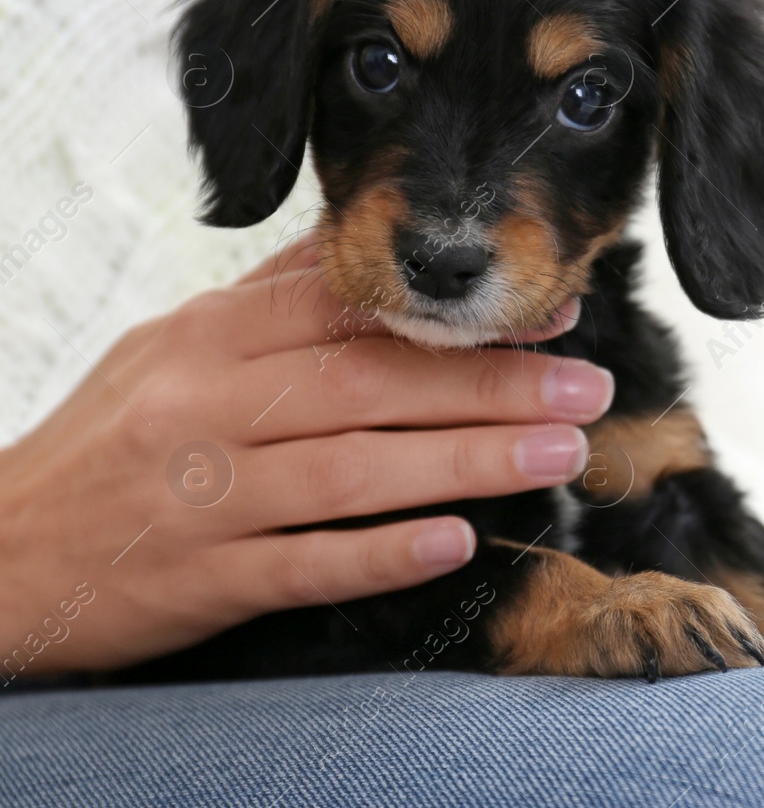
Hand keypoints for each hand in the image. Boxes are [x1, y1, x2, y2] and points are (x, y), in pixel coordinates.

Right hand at [0, 235, 611, 675]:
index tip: (547, 311)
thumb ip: (273, 303)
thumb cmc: (114, 441)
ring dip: (465, 461)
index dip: (455, 311)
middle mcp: (206, 405)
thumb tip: (368, 249)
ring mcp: (200, 496)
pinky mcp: (198, 578)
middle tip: (585, 388)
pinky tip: (456, 544)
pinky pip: (302, 565)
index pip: (350, 310)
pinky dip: (380, 555)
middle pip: (369, 384)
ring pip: (351, 470)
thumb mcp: (176, 349)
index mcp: (208, 337)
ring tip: (558, 454)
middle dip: (490, 383)